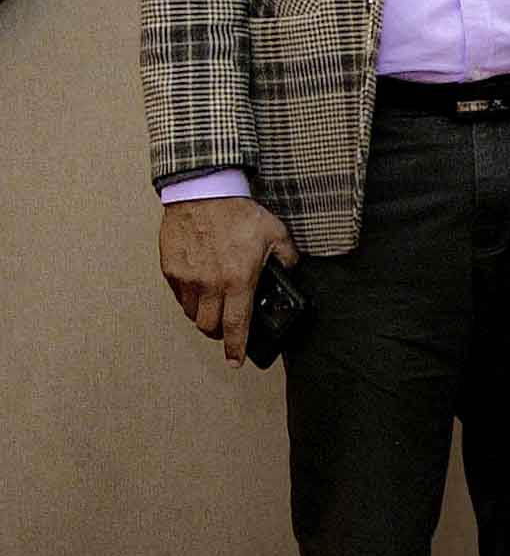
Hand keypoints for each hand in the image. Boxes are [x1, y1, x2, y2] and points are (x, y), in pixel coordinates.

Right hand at [159, 194, 293, 364]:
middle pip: (209, 327)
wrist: (203, 193)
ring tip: (216, 305)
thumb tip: (291, 271)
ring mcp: (187, 279)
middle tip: (228, 328)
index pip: (236, 326)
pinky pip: (180, 296)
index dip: (236, 348)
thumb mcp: (277, 235)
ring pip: (192, 314)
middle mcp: (210, 285)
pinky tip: (201, 287)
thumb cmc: (239, 213)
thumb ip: (287, 258)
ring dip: (204, 316)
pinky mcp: (171, 270)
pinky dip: (190, 299)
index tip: (235, 362)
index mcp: (238, 280)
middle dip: (220, 333)